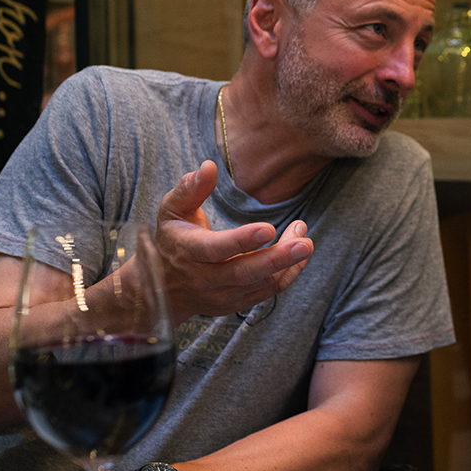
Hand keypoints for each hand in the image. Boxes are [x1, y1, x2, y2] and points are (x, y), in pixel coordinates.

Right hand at [153, 160, 313, 324]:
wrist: (164, 287)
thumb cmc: (173, 238)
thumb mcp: (172, 210)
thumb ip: (190, 189)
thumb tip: (209, 166)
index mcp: (187, 251)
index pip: (215, 249)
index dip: (241, 241)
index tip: (268, 228)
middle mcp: (204, 278)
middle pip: (243, 273)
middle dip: (276, 259)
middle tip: (305, 243)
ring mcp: (222, 295)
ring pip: (260, 283)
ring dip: (287, 262)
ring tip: (305, 239)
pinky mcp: (237, 303)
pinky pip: (268, 292)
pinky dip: (288, 275)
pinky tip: (301, 256)